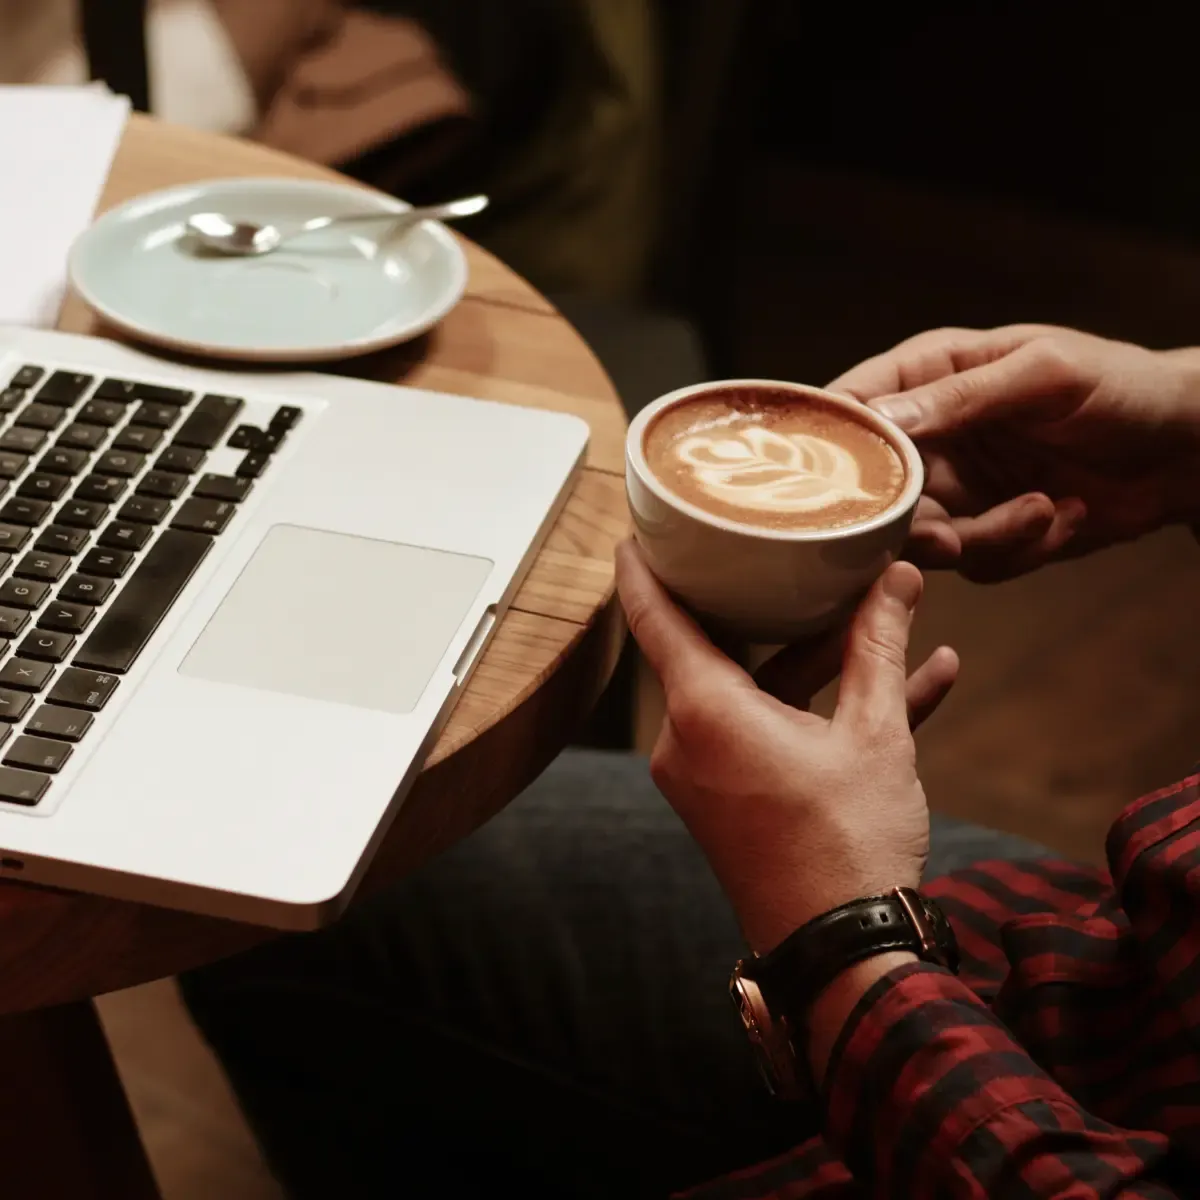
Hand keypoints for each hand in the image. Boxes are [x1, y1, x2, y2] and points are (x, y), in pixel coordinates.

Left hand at [616, 541, 957, 953]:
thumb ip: (878, 647)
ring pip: (761, 693)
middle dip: (772, 608)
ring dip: (824, 665)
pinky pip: (774, 736)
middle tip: (789, 557)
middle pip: (720, 648)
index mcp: (704, 710)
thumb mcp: (874, 734)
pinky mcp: (733, 800)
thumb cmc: (848, 847)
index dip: (643, 568)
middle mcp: (689, 739)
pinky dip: (823, 714)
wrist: (845, 955)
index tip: (638, 528)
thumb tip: (897, 579)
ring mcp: (708, 774)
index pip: (653, 616)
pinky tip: (912, 686)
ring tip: (889, 625)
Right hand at [829, 325, 1199, 580]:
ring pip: (922, 539)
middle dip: (913, 523)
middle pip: (872, 491)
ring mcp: (955, 487)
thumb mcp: (1044, 375)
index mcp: (928, 375)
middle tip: (952, 537)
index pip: (850, 407)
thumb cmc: (1122, 386)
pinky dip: (1021, 549)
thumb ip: (960, 397)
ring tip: (1044, 511)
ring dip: (985, 537)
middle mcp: (930, 434)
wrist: (1187, 448)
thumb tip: (879, 420)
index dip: (831, 447)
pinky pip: (974, 563)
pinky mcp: (986, 530)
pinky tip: (1066, 515)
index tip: (836, 488)